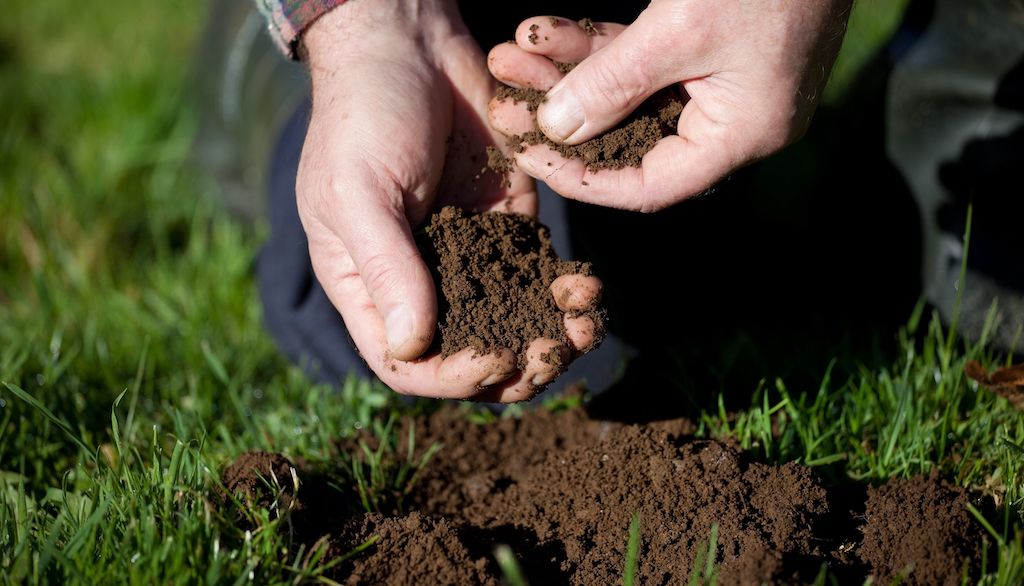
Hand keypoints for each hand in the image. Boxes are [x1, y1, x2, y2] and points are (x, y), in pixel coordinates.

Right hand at [297, 0, 601, 401]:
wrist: (408, 42)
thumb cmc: (363, 115)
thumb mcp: (360, 192)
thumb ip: (387, 268)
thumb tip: (413, 346)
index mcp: (367, 285)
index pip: (406, 363)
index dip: (450, 376)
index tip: (494, 357)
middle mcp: (419, 279)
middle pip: (467, 353)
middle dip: (515, 364)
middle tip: (554, 354)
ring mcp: (467, 253)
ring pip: (511, 320)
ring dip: (551, 334)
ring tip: (585, 325)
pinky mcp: (508, 221)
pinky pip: (538, 272)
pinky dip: (564, 289)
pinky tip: (587, 286)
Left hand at [487, 1, 851, 211]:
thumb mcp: (680, 28)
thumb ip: (613, 82)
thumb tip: (555, 128)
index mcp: (743, 135)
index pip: (649, 185)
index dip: (582, 177)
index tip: (528, 153)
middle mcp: (732, 119)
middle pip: (628, 136)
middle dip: (560, 114)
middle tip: (503, 101)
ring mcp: (721, 81)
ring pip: (626, 91)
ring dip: (567, 71)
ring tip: (511, 52)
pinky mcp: (709, 45)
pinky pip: (640, 57)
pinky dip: (595, 45)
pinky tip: (544, 30)